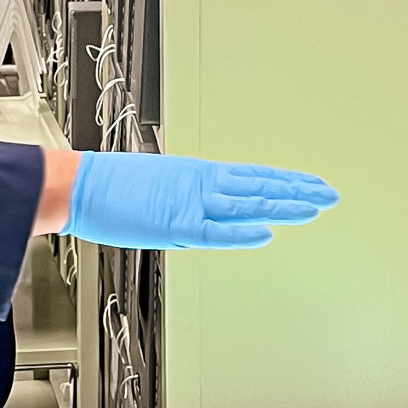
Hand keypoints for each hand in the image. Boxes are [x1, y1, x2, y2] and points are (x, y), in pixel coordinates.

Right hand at [61, 151, 339, 249]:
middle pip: (260, 187)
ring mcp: (189, 202)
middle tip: (330, 195)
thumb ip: (193, 203)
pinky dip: (241, 232)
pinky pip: (215, 230)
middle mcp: (201, 184)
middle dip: (297, 192)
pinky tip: (266, 232)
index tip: (312, 184)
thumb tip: (215, 216)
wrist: (78, 185)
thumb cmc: (112, 190)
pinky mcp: (174, 222)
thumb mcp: (161, 190)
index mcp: (199, 175)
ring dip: (282, 206)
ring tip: (314, 208)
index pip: (255, 177)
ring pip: (247, 203)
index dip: (286, 181)